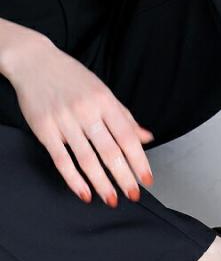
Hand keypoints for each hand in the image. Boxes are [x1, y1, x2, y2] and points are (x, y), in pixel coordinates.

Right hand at [4, 31, 153, 205]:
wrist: (33, 61)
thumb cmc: (73, 79)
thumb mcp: (103, 92)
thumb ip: (125, 118)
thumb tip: (147, 138)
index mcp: (105, 102)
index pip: (127, 137)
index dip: (139, 161)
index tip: (147, 180)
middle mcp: (86, 111)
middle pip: (109, 151)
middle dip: (124, 177)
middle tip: (133, 195)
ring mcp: (64, 121)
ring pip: (87, 159)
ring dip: (101, 184)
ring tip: (111, 199)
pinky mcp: (44, 130)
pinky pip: (62, 160)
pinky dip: (74, 180)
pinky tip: (85, 193)